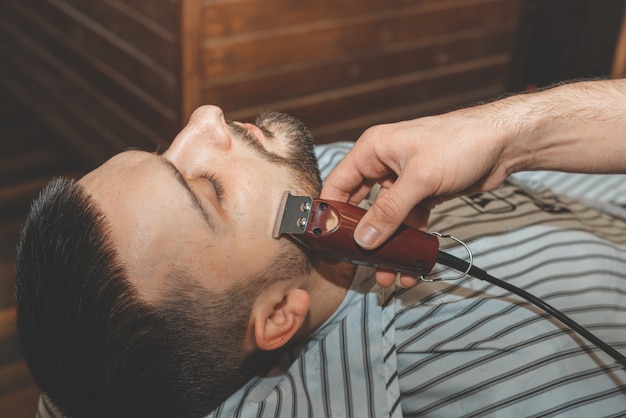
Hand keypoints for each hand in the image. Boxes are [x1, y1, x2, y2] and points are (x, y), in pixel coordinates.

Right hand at [321, 106, 514, 285]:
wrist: (504, 143)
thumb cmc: (460, 143)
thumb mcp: (419, 179)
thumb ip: (390, 211)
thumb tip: (364, 239)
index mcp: (373, 150)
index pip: (339, 183)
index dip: (330, 211)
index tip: (327, 240)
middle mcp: (384, 164)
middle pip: (360, 205)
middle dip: (361, 236)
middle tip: (360, 263)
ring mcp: (404, 180)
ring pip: (386, 218)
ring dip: (387, 245)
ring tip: (388, 273)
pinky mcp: (423, 193)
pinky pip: (408, 222)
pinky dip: (408, 241)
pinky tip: (410, 261)